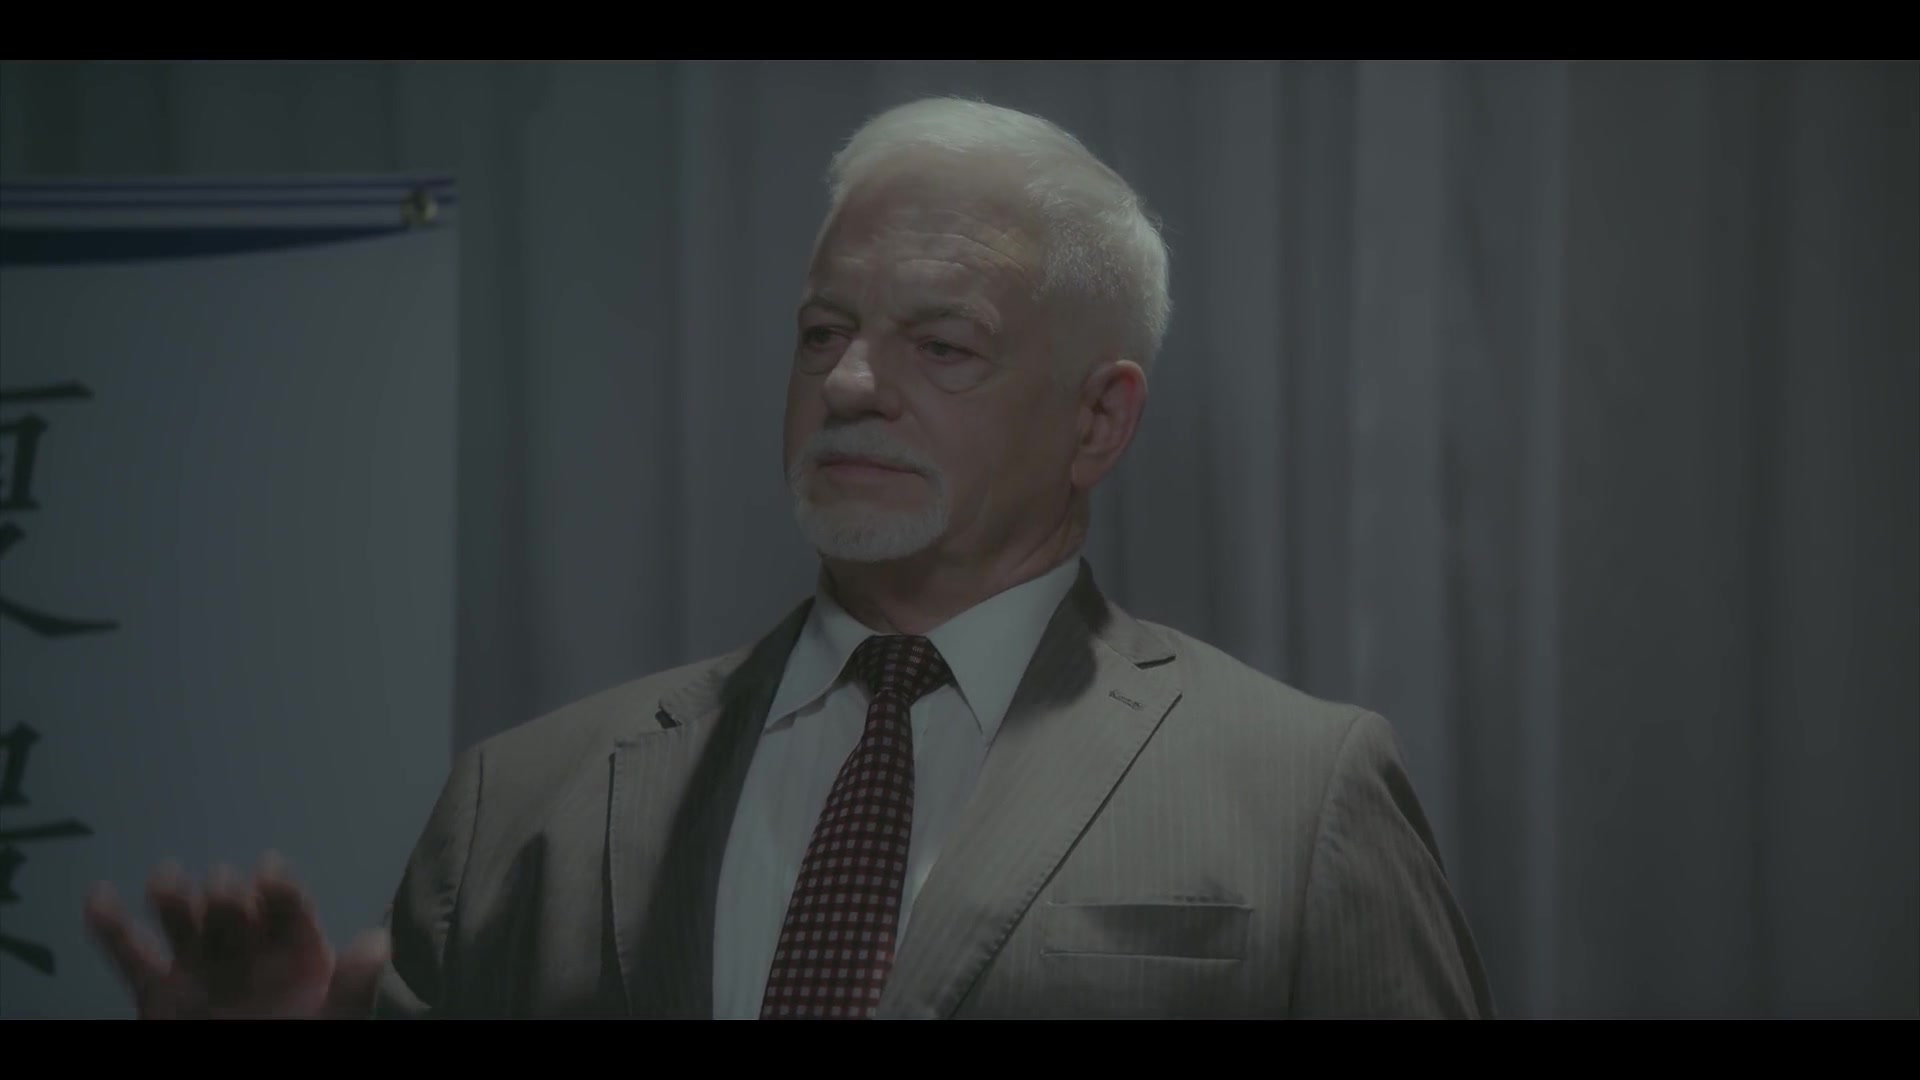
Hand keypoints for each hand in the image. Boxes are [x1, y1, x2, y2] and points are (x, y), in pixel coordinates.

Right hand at [82, 852, 389, 1018]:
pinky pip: (134, 957)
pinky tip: (98, 896)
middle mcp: (247, 948)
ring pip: (185, 925)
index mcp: (294, 950)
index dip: (279, 892)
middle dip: (228, 901)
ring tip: (165, 877)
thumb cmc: (299, 1035)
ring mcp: (201, 965)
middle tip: (222, 885)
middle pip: (234, 916)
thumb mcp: (332, 1017)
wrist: (252, 1071)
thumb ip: (351, 985)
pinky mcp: (159, 990)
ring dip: (174, 901)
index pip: (288, 914)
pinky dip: (113, 929)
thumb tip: (377, 940)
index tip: (270, 870)